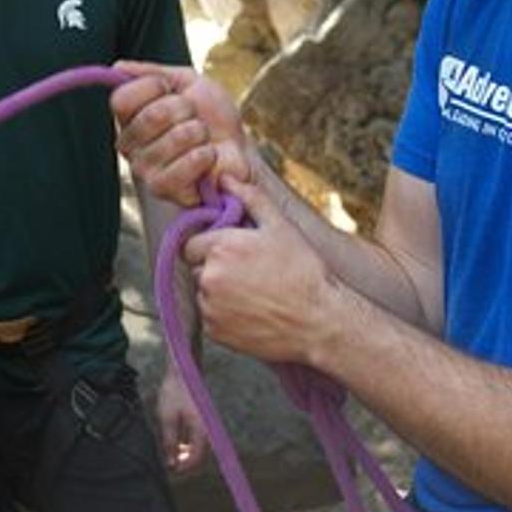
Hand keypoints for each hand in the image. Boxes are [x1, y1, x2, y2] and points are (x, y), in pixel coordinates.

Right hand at [112, 61, 252, 207]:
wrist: (236, 148)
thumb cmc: (210, 116)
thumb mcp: (186, 81)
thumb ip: (152, 73)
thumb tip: (119, 67)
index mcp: (129, 116)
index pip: (122, 98)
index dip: (153, 87)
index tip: (171, 89)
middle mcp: (129, 143)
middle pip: (152, 115)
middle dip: (185, 109)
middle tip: (193, 118)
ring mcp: (143, 168)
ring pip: (174, 138)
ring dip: (198, 133)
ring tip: (202, 139)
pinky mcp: (161, 188)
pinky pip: (182, 166)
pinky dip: (204, 156)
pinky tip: (206, 157)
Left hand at [155, 366, 209, 474]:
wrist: (184, 370)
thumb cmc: (174, 392)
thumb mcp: (166, 418)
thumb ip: (169, 442)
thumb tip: (171, 463)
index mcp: (200, 430)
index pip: (196, 459)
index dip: (184, 468)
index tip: (171, 469)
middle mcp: (208, 430)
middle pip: (202, 457)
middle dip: (186, 464)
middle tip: (171, 465)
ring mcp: (208, 425)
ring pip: (201, 450)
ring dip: (188, 456)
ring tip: (173, 454)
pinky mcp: (204, 421)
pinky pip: (200, 441)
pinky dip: (190, 446)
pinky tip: (179, 444)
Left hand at [185, 172, 337, 364]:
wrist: (319, 321)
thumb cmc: (303, 271)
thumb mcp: (280, 227)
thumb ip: (249, 198)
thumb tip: (225, 179)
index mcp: (221, 247)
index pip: (192, 244)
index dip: (211, 246)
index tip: (233, 252)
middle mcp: (209, 277)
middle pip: (197, 268)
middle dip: (216, 268)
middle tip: (248, 273)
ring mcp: (211, 307)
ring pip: (204, 294)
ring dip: (220, 292)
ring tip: (254, 293)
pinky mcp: (216, 332)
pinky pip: (211, 318)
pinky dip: (225, 316)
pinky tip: (253, 312)